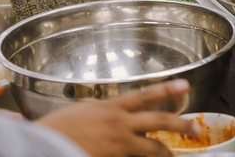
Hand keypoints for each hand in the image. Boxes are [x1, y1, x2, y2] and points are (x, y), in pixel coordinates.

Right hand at [39, 79, 199, 156]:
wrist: (38, 146)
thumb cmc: (53, 130)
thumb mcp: (80, 112)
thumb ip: (100, 113)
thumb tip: (111, 116)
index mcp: (110, 107)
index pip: (146, 94)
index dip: (168, 88)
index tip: (185, 85)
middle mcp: (118, 123)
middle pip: (158, 121)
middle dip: (180, 123)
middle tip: (195, 128)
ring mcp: (117, 144)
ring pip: (152, 147)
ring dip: (166, 152)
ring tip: (175, 155)